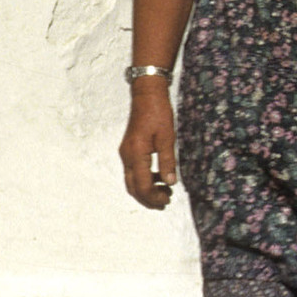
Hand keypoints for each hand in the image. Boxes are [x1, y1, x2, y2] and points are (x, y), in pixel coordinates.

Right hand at [119, 83, 177, 208]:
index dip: (154, 197)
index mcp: (136, 154)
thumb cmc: (159, 112)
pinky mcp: (128, 149)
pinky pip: (133, 171)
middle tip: (165, 202)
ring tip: (164, 191)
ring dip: (146, 190)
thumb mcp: (167, 137)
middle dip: (148, 199)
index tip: (167, 200)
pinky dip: (144, 179)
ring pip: (132, 181)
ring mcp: (126, 152)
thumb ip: (168, 161)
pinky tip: (158, 176)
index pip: (142, 186)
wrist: (147, 93)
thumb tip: (170, 183)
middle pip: (133, 188)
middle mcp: (127, 156)